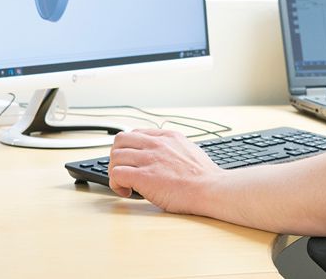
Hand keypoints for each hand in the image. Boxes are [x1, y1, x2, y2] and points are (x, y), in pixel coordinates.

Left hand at [106, 128, 221, 213]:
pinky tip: (126, 192)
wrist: (211, 189)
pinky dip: (116, 184)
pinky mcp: (144, 176)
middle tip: (124, 170)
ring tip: (125, 184)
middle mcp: (156, 144)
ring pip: (115, 156)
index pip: (136, 133)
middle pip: (120, 140)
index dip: (130, 148)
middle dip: (117, 156)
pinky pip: (116, 174)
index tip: (132, 161)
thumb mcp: (191, 150)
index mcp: (168, 136)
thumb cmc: (205, 177)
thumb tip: (169, 154)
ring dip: (115, 171)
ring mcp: (149, 159)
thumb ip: (175, 148)